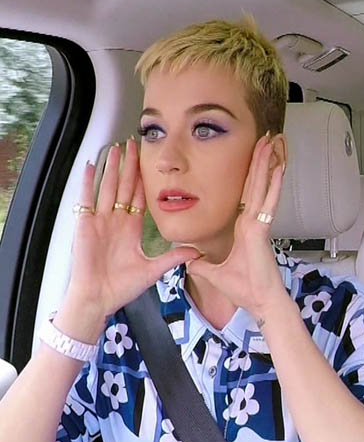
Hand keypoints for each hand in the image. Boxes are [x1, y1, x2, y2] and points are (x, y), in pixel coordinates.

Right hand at [61, 139, 200, 339]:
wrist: (99, 298)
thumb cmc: (122, 286)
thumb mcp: (154, 269)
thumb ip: (174, 257)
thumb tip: (199, 251)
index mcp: (132, 228)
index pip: (140, 196)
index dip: (145, 179)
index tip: (151, 162)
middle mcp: (116, 220)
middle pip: (124, 186)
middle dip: (130, 165)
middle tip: (134, 143)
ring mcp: (100, 221)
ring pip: (108, 187)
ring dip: (112, 167)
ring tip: (117, 148)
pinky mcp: (86, 225)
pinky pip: (87, 199)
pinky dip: (88, 182)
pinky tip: (91, 165)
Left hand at [184, 133, 287, 319]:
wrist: (258, 301)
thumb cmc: (244, 289)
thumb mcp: (212, 272)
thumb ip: (200, 263)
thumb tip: (188, 258)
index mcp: (244, 228)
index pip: (246, 195)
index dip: (249, 174)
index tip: (252, 157)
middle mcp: (254, 221)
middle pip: (256, 184)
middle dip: (260, 160)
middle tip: (265, 138)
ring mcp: (260, 223)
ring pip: (264, 186)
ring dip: (268, 163)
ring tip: (272, 142)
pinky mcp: (263, 228)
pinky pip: (269, 200)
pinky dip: (274, 182)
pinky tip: (279, 165)